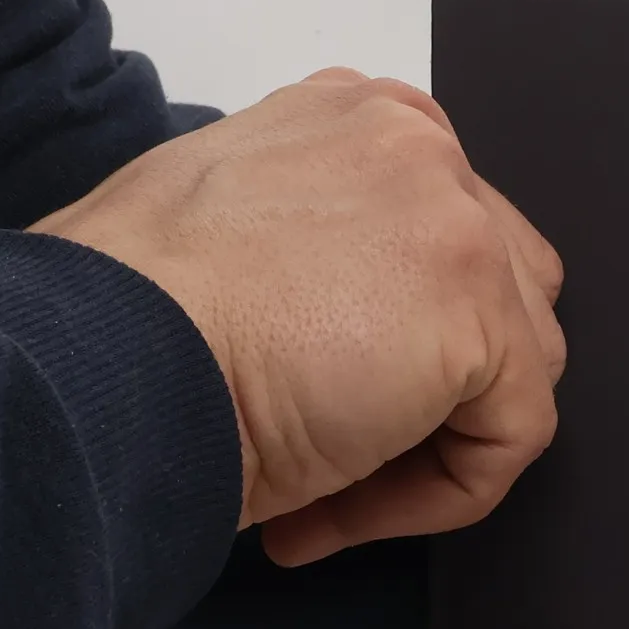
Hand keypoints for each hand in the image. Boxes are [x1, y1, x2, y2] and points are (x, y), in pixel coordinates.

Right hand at [30, 68, 565, 565]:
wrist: (109, 356)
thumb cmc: (132, 314)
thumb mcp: (239, 231)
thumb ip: (333, 247)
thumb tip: (378, 330)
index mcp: (362, 119)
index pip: (449, 238)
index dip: (409, 343)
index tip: (335, 400)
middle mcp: (420, 146)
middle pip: (509, 295)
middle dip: (444, 390)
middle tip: (349, 453)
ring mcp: (460, 222)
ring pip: (519, 370)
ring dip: (435, 447)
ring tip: (335, 488)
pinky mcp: (482, 313)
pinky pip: (514, 436)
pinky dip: (444, 495)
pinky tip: (344, 508)